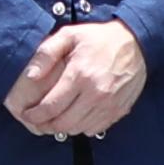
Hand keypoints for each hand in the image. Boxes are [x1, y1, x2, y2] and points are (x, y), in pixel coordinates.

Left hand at [2, 21, 150, 140]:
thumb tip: (30, 75)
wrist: (136, 43)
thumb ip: (46, 54)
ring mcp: (109, 104)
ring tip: (56, 118)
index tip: (27, 114)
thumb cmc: (99, 38)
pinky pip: (95, 129)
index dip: (35, 115)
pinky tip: (77, 116)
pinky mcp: (119, 110)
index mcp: (80, 75)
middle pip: (63, 124)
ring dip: (64, 128)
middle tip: (38, 120)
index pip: (51, 106)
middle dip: (46, 125)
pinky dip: (82, 127)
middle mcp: (96, 93)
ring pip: (78, 129)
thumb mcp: (69, 35)